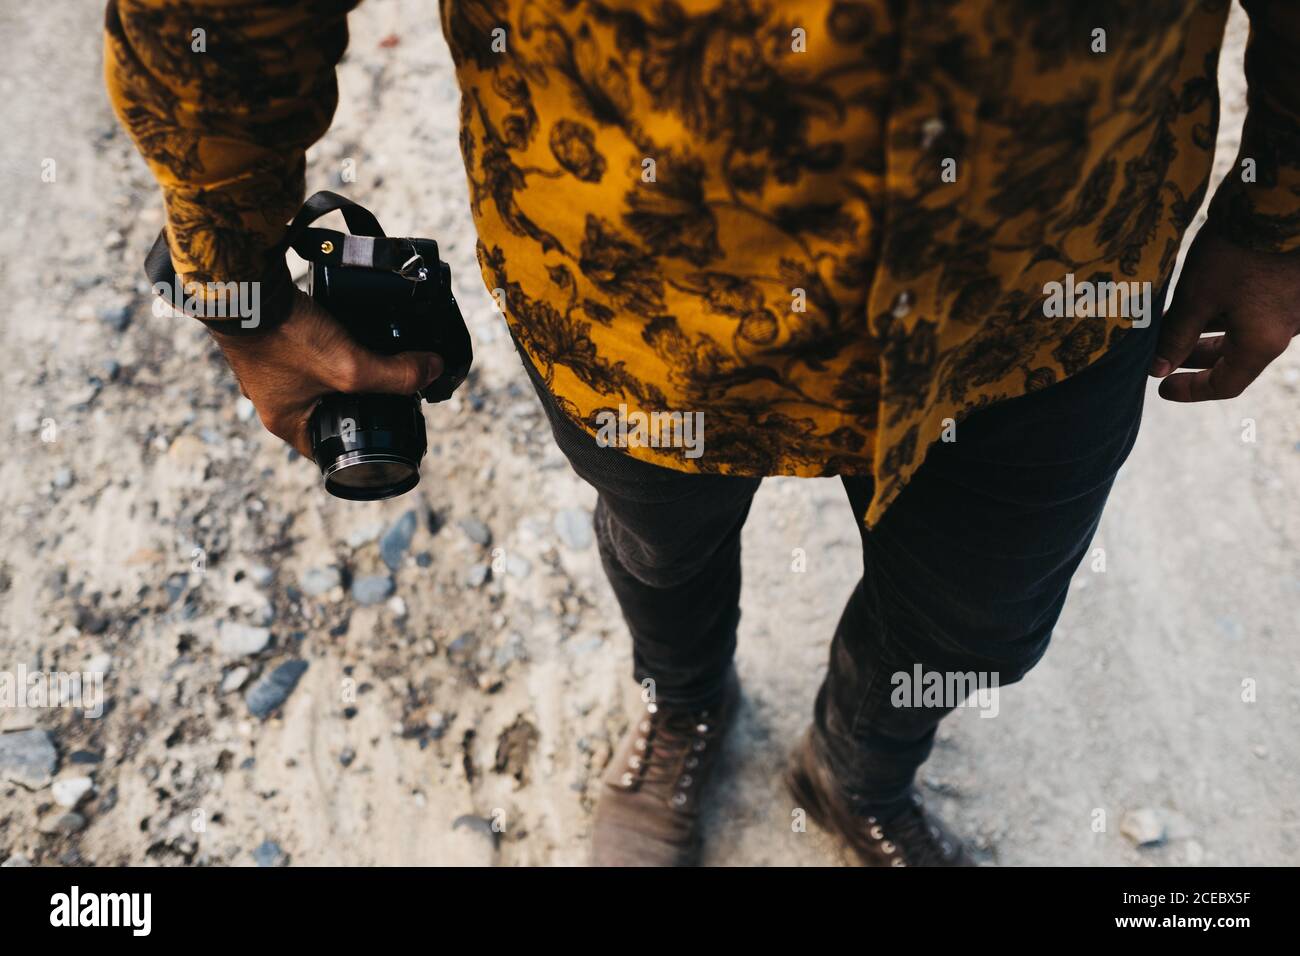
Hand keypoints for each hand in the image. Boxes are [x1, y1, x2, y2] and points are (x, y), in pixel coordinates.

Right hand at [209, 288, 442, 458]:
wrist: (241, 286)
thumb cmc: (284, 335)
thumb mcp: (349, 364)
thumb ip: (395, 374)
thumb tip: (434, 370)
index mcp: (285, 422)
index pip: (330, 450)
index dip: (364, 444)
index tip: (393, 430)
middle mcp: (272, 401)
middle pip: (328, 413)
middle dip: (359, 404)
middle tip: (391, 393)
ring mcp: (268, 371)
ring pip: (319, 381)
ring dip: (345, 373)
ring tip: (375, 363)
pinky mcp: (269, 342)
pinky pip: (306, 354)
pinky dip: (328, 348)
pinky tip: (348, 335)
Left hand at [1151, 229, 1299, 400]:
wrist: (1282, 202)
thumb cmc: (1239, 251)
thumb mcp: (1197, 297)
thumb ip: (1177, 337)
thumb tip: (1158, 369)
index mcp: (1263, 343)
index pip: (1226, 384)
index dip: (1191, 390)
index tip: (1162, 388)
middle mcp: (1283, 330)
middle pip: (1235, 359)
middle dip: (1195, 359)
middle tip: (1161, 356)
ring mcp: (1290, 308)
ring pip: (1243, 333)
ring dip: (1207, 333)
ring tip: (1170, 324)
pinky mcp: (1289, 286)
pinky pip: (1255, 311)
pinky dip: (1225, 314)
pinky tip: (1198, 299)